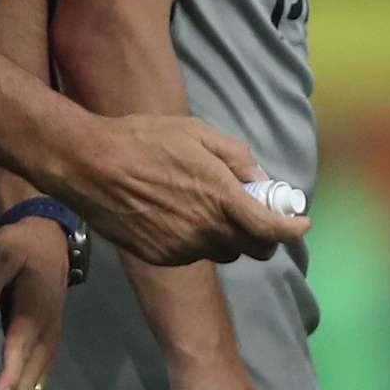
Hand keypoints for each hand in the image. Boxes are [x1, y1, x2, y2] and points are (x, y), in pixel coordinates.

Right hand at [61, 114, 304, 266]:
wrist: (89, 165)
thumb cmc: (144, 140)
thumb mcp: (198, 134)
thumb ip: (237, 157)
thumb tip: (260, 179)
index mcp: (221, 198)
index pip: (271, 230)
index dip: (292, 230)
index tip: (300, 223)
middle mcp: (205, 230)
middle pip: (252, 249)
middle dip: (262, 234)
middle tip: (254, 212)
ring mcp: (182, 248)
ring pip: (222, 253)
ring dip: (228, 237)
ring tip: (208, 209)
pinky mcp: (160, 256)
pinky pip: (193, 254)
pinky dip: (198, 240)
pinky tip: (179, 216)